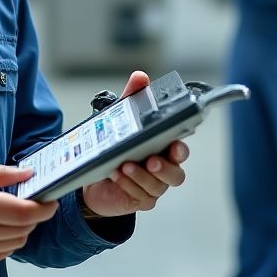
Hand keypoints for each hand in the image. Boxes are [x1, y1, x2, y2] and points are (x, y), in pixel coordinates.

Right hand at [0, 164, 57, 268]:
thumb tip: (27, 174)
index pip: (25, 212)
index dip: (44, 208)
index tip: (50, 202)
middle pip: (25, 229)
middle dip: (35, 217)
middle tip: (32, 205)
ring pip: (16, 243)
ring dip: (22, 229)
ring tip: (12, 216)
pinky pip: (2, 254)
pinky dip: (7, 241)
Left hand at [81, 71, 189, 217]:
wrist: (96, 176)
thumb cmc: (117, 146)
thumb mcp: (121, 119)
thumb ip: (133, 98)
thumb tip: (140, 77)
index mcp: (164, 149)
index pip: (180, 150)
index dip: (181, 150)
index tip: (174, 145)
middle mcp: (163, 170)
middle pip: (176, 175)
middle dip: (164, 168)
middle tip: (150, 160)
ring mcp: (153, 187)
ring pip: (156, 186)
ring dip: (140, 176)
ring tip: (124, 165)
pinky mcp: (140, 200)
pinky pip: (139, 196)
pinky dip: (128, 185)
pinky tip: (115, 175)